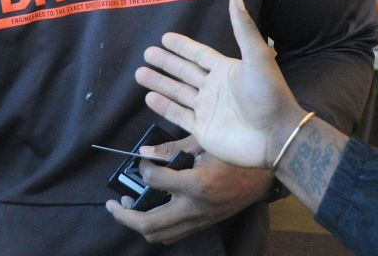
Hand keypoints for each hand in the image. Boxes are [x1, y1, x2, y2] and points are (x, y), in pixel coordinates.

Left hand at [105, 135, 272, 243]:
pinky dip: (157, 227)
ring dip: (138, 224)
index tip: (142, 160)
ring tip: (127, 207)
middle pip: (149, 224)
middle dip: (124, 216)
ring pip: (160, 235)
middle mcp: (196, 208)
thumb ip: (173, 148)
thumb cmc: (236, 153)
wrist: (265, 176)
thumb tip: (145, 152)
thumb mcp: (205, 142)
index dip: (142, 169)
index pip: (154, 182)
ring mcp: (200, 220)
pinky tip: (151, 211)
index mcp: (197, 184)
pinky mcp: (204, 223)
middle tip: (112, 203)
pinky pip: (174, 234)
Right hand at [135, 0, 307, 169]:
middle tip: (146, 53)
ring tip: (140, 74)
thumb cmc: (269, 94)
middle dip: (166, 62)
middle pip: (184, 71)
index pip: (198, 54)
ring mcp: (207, 109)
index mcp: (226, 70)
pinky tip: (149, 97)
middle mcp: (214, 88)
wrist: (275, 134)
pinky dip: (164, 107)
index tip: (165, 37)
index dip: (182, 46)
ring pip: (177, 92)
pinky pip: (178, 115)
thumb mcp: (257, 56)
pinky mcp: (202, 129)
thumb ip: (243, 28)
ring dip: (159, 83)